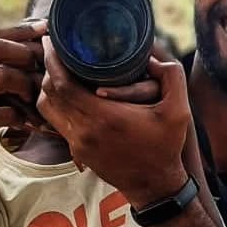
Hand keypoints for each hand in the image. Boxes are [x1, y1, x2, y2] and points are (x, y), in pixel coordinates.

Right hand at [0, 20, 46, 177]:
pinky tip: (23, 121)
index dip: (22, 30)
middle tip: (39, 67)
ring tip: (30, 97)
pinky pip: (6, 113)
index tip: (45, 28)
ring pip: (4, 76)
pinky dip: (21, 116)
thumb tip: (21, 42)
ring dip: (26, 85)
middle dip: (25, 53)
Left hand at [37, 36, 189, 206]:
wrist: (155, 186)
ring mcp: (77, 143)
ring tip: (58, 68)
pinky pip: (55, 121)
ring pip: (47, 108)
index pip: (61, 84)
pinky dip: (55, 103)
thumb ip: (171, 77)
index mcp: (104, 117)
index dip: (53, 60)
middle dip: (48, 67)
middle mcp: (84, 131)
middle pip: (49, 93)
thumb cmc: (166, 146)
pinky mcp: (77, 151)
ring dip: (48, 86)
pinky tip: (67, 92)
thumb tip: (153, 57)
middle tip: (54, 48)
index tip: (53, 40)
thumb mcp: (179, 110)